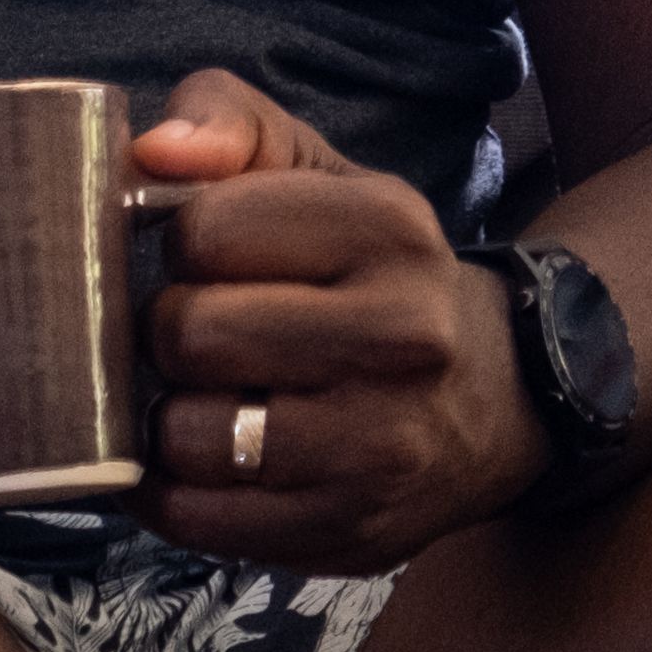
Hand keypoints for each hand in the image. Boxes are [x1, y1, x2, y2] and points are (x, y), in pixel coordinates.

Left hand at [134, 69, 545, 573]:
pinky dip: (171, 493)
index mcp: (389, 227)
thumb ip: (232, 122)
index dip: (184, 245)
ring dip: (173, 420)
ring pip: (186, 436)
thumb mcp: (324, 176)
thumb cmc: (377, 276)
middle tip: (204, 337)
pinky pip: (195, 520)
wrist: (498, 398)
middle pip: (188, 333)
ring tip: (212, 401)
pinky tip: (202, 464)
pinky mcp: (348, 529)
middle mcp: (402, 334)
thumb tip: (153, 151)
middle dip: (173, 334)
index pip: (205, 228)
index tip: (215, 261)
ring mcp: (380, 444)